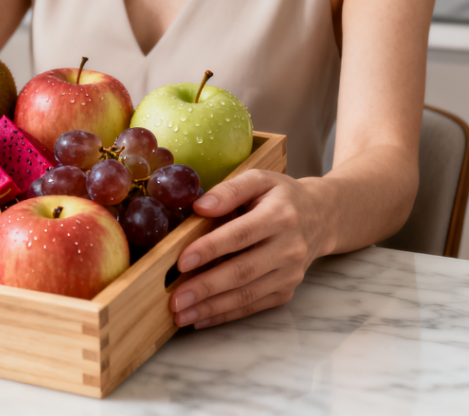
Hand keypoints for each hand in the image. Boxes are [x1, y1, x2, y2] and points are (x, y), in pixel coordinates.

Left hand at [168, 170, 333, 328]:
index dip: (210, 249)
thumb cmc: (281, 197)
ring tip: (180, 315)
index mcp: (280, 216)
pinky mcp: (286, 291)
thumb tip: (200, 206)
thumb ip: (229, 190)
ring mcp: (289, 274)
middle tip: (175, 299)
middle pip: (243, 271)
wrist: (322, 218)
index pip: (241, 235)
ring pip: (247, 295)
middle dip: (206, 287)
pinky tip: (200, 319)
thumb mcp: (259, 179)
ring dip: (211, 307)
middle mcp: (288, 248)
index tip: (181, 262)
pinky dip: (225, 315)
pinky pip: (253, 307)